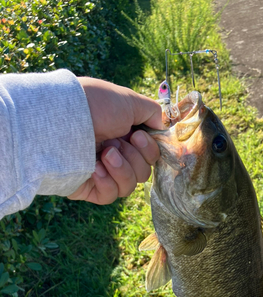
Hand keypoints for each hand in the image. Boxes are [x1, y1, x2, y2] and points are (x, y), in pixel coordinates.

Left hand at [68, 77, 163, 203]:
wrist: (64, 117)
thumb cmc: (95, 105)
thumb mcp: (130, 101)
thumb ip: (152, 113)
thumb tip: (163, 126)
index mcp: (125, 137)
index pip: (150, 156)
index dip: (150, 150)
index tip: (138, 137)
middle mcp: (115, 155)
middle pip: (144, 173)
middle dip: (135, 158)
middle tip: (116, 143)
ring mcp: (102, 173)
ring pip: (130, 187)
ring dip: (122, 169)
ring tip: (105, 153)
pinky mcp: (88, 188)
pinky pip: (110, 195)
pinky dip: (107, 182)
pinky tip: (95, 168)